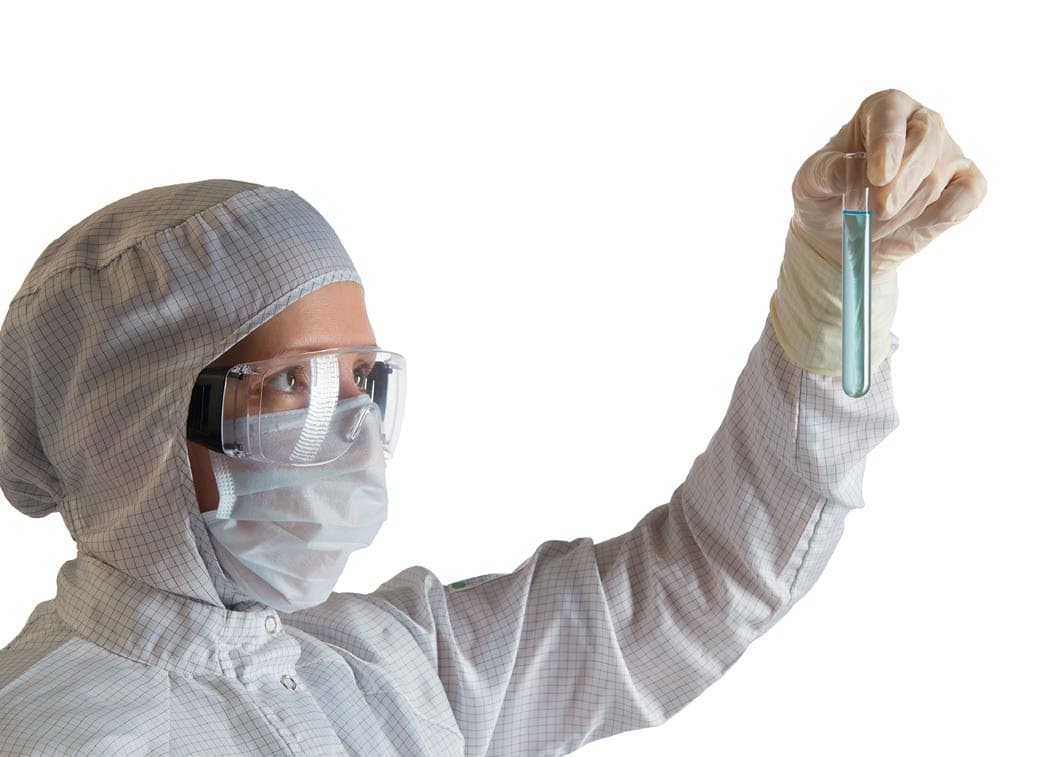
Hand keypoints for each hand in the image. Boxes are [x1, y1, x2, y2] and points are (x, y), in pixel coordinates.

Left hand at [791, 89, 986, 273]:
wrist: (842, 233)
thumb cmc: (826, 196)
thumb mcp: (810, 183)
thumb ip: (826, 172)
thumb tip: (850, 171)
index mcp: (881, 110)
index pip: (890, 112)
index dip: (887, 143)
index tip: (877, 176)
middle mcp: (919, 123)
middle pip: (925, 140)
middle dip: (903, 180)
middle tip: (882, 208)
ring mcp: (946, 152)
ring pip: (940, 174)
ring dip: (907, 208)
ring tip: (877, 222)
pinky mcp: (963, 182)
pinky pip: (969, 192)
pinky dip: (946, 212)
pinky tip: (919, 222)